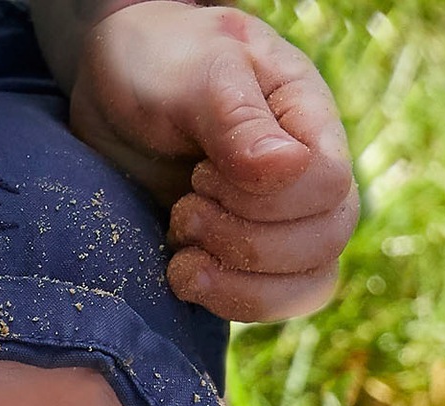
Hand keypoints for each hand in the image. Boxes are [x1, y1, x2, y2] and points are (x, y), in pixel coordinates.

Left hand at [68, 2, 356, 321]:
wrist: (115, 88)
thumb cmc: (162, 62)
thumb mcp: (197, 73)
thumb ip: (237, 119)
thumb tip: (287, 170)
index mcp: (309, 121)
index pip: (329, 187)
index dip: (267, 201)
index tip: (202, 171)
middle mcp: (306, 177)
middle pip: (325, 243)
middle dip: (245, 242)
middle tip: (186, 205)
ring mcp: (279, 223)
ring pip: (306, 286)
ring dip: (238, 282)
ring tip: (182, 246)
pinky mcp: (241, 259)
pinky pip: (264, 304)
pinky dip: (222, 300)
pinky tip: (180, 269)